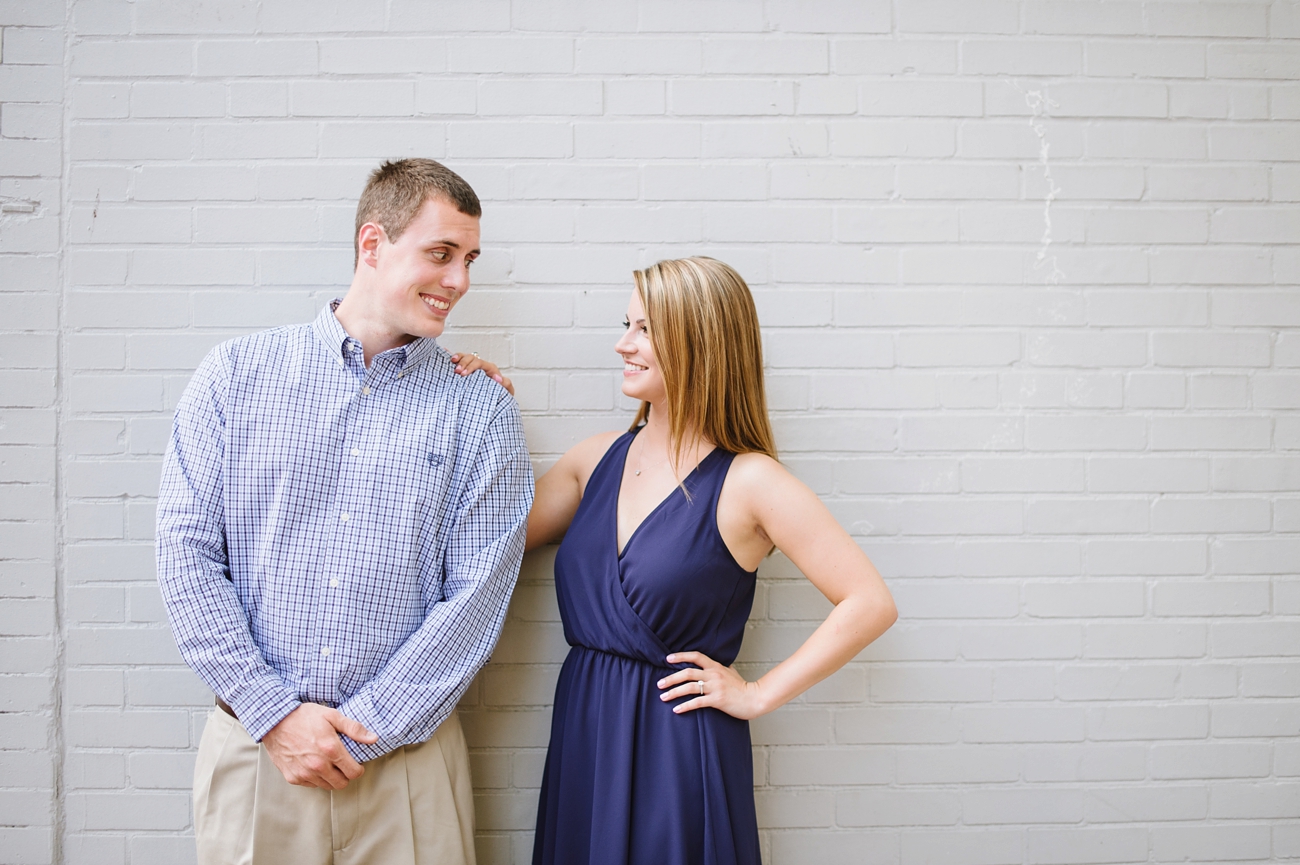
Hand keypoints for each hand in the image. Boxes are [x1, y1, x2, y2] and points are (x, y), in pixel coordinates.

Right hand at [261, 703, 377, 789]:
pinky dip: (315, 778)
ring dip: (330, 778)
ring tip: (327, 763)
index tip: (355, 764)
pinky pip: (311, 785)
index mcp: (330, 749)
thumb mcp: (332, 716)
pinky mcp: (293, 777)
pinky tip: (313, 764)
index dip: (358, 769)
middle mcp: (318, 765)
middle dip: (345, 775)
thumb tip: (373, 739)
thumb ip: (354, 729)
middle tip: (342, 764)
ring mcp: (304, 773)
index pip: (354, 772)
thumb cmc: (304, 716)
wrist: (275, 722)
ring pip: (327, 786)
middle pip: (341, 784)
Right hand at [449, 352, 513, 395]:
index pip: (480, 363)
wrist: (497, 400)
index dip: (471, 366)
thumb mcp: (506, 391)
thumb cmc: (502, 395)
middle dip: (463, 363)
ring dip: (458, 358)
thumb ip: (506, 384)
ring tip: (452, 361)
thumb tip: (498, 378)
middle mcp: (481, 366)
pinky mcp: (467, 371)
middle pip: (471, 358)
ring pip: (465, 357)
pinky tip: (445, 352)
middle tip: (457, 371)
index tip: (464, 374)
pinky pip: (460, 361)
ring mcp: (473, 368)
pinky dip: (453, 357)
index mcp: (490, 369)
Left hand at [657, 651, 768, 720]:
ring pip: (690, 687)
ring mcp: (716, 687)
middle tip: (659, 684)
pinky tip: (676, 709)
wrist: (755, 698)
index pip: (696, 656)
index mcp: (716, 666)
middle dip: (671, 678)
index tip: (667, 659)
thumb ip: (723, 668)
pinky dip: (685, 706)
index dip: (680, 656)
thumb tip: (720, 664)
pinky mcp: (717, 700)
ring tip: (663, 697)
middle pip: (688, 672)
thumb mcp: (732, 673)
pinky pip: (697, 702)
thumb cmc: (743, 687)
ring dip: (674, 692)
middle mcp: (714, 674)